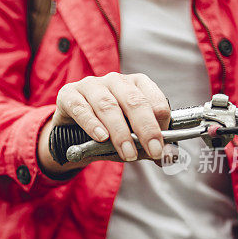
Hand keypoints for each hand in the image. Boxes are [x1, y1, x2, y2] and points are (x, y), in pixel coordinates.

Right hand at [38, 72, 171, 174]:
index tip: (162, 145)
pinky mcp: (69, 94)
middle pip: (134, 101)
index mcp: (137, 85)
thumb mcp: (130, 138)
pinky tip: (101, 137)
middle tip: (153, 150)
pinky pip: (81, 108)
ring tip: (128, 152)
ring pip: (108, 105)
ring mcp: (91, 85)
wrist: (71, 131)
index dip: (161, 123)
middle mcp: (115, 81)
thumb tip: (168, 158)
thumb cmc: (106, 130)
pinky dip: (92, 124)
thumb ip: (147, 146)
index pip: (155, 100)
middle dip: (146, 128)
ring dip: (120, 132)